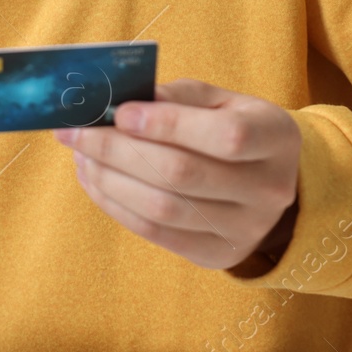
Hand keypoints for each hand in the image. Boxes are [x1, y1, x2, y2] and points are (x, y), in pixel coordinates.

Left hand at [53, 79, 300, 270]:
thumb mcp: (221, 100)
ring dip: (108, 178)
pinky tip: (93, 179)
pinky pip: (155, 233)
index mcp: (276, 138)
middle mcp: (268, 190)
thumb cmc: (235, 127)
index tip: (119, 112)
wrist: (272, 182)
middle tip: (75, 132)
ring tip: (79, 154)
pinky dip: (115, 204)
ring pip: (163, 208)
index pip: (226, 136)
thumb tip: (123, 99)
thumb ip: (178, 96)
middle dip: (118, 150)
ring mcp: (244, 229)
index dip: (168, 124)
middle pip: (183, 174)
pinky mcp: (216, 254)